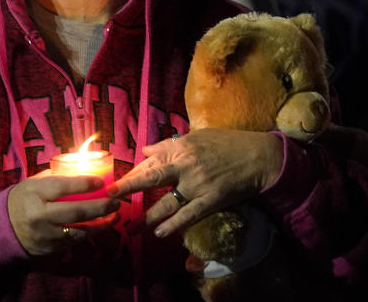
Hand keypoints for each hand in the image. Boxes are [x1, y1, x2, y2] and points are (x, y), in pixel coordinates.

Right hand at [7, 171, 120, 255]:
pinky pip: (74, 241)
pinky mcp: (49, 248)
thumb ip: (56, 176)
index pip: (62, 187)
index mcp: (35, 193)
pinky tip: (100, 226)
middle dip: (100, 207)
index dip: (83, 184)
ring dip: (101, 224)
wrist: (3, 227)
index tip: (101, 181)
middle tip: (116, 201)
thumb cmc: (23, 198)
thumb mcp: (34, 183)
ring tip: (115, 216)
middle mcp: (40, 215)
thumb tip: (82, 165)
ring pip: (79, 230)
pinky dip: (89, 233)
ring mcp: (45, 234)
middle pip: (75, 211)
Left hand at [106, 129, 283, 237]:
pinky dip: (173, 225)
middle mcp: (186, 165)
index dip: (131, 172)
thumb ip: (170, 143)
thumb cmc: (228, 143)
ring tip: (132, 227)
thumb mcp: (198, 136)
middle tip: (109, 198)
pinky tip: (160, 233)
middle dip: (127, 188)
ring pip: (167, 202)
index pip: (150, 161)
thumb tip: (146, 150)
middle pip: (151, 178)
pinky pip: (188, 215)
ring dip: (147, 216)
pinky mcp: (211, 200)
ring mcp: (198, 184)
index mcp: (181, 147)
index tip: (114, 182)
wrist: (259, 156)